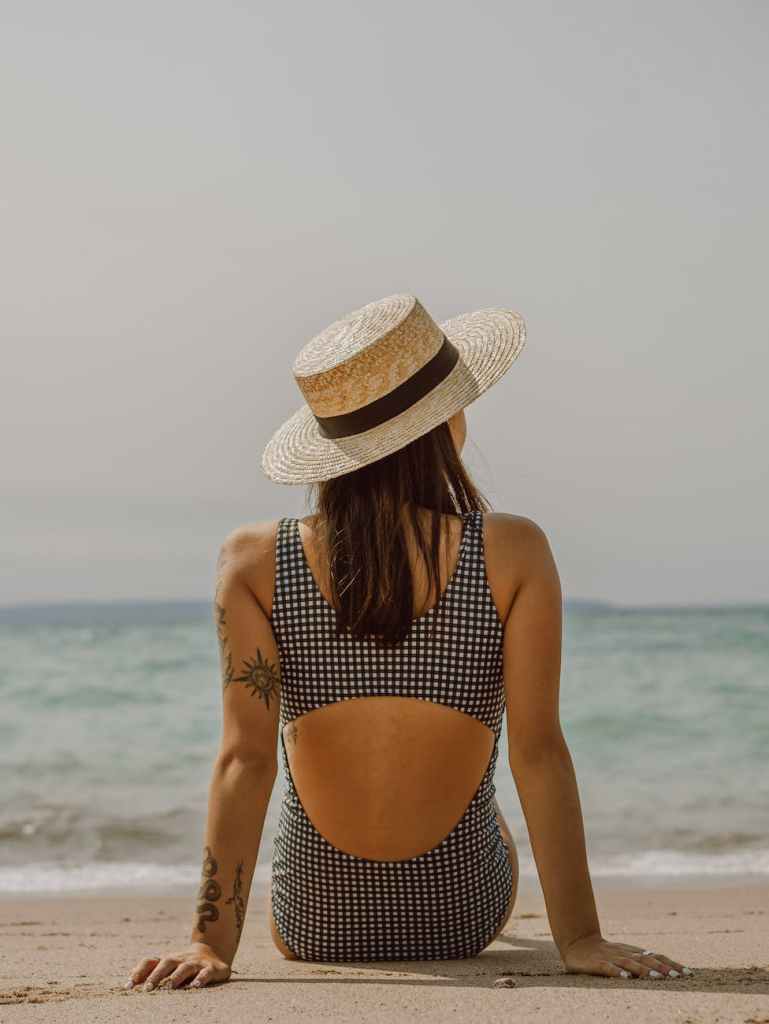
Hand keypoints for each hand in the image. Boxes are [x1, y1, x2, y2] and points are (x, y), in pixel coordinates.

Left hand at [125, 942, 231, 989]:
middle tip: (148, 988)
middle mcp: (180, 959)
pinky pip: (206, 973)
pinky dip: (201, 978)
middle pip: (167, 963)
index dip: (139, 972)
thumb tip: (128, 978)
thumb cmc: (183, 963)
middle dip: (157, 975)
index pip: (150, 962)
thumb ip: (151, 970)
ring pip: (186, 967)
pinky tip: (195, 985)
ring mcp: (197, 963)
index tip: (129, 986)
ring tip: (171, 985)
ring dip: (177, 975)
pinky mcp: (212, 969)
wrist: (213, 950)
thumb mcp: (168, 965)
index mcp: (168, 960)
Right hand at [562, 932, 692, 979]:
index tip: (688, 972)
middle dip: (662, 967)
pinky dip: (617, 972)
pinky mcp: (597, 963)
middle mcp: (625, 953)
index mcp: (633, 951)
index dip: (671, 963)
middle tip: (677, 976)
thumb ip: (640, 960)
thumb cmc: (603, 953)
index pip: (656, 956)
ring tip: (657, 977)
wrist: (577, 943)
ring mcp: (611, 957)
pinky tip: (626, 978)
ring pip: (630, 963)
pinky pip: (608, 968)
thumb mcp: (623, 955)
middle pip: (647, 959)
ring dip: (644, 970)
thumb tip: (663, 968)